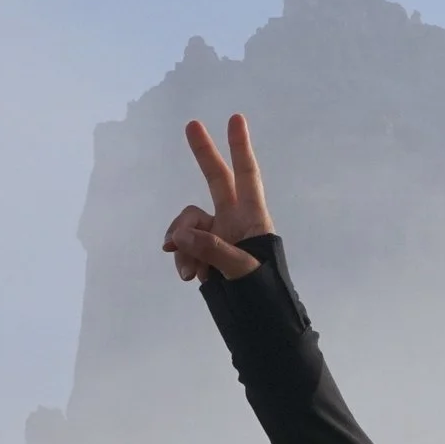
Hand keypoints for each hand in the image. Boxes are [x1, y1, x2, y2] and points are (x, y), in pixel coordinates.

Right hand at [162, 110, 274, 282]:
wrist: (259, 324)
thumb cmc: (263, 295)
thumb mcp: (242, 271)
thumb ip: (213, 250)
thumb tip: (181, 237)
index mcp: (253, 219)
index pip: (248, 176)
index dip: (240, 148)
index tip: (236, 119)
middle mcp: (234, 221)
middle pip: (216, 180)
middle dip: (203, 155)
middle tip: (191, 124)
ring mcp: (217, 235)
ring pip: (188, 222)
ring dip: (182, 241)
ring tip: (190, 272)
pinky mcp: (203, 253)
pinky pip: (183, 245)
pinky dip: (181, 258)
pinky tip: (189, 276)